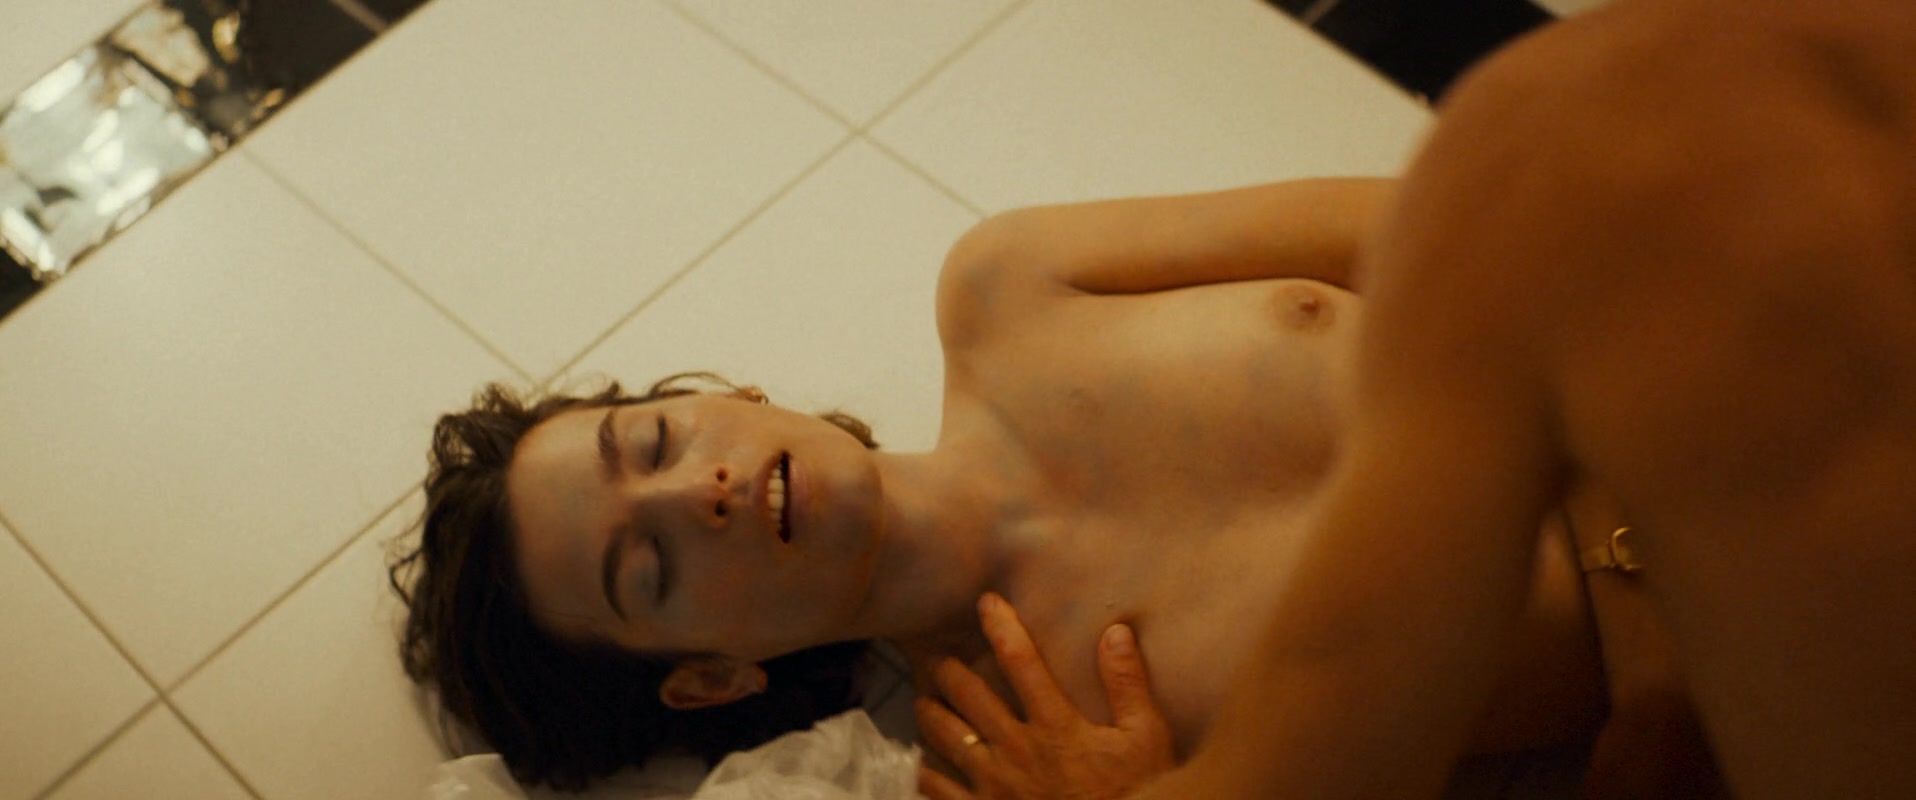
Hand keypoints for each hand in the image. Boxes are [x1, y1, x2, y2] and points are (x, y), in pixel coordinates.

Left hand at [915, 593, 1174, 799]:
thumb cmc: (1131, 794)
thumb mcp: (1146, 741)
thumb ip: (1129, 686)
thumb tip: (1116, 632)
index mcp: (1056, 726)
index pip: (1021, 662)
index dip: (1001, 627)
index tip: (986, 603)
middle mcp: (1017, 750)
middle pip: (969, 696)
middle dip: (948, 671)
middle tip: (938, 659)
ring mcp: (994, 785)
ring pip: (946, 738)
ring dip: (931, 714)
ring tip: (924, 702)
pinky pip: (938, 789)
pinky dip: (925, 771)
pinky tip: (922, 762)